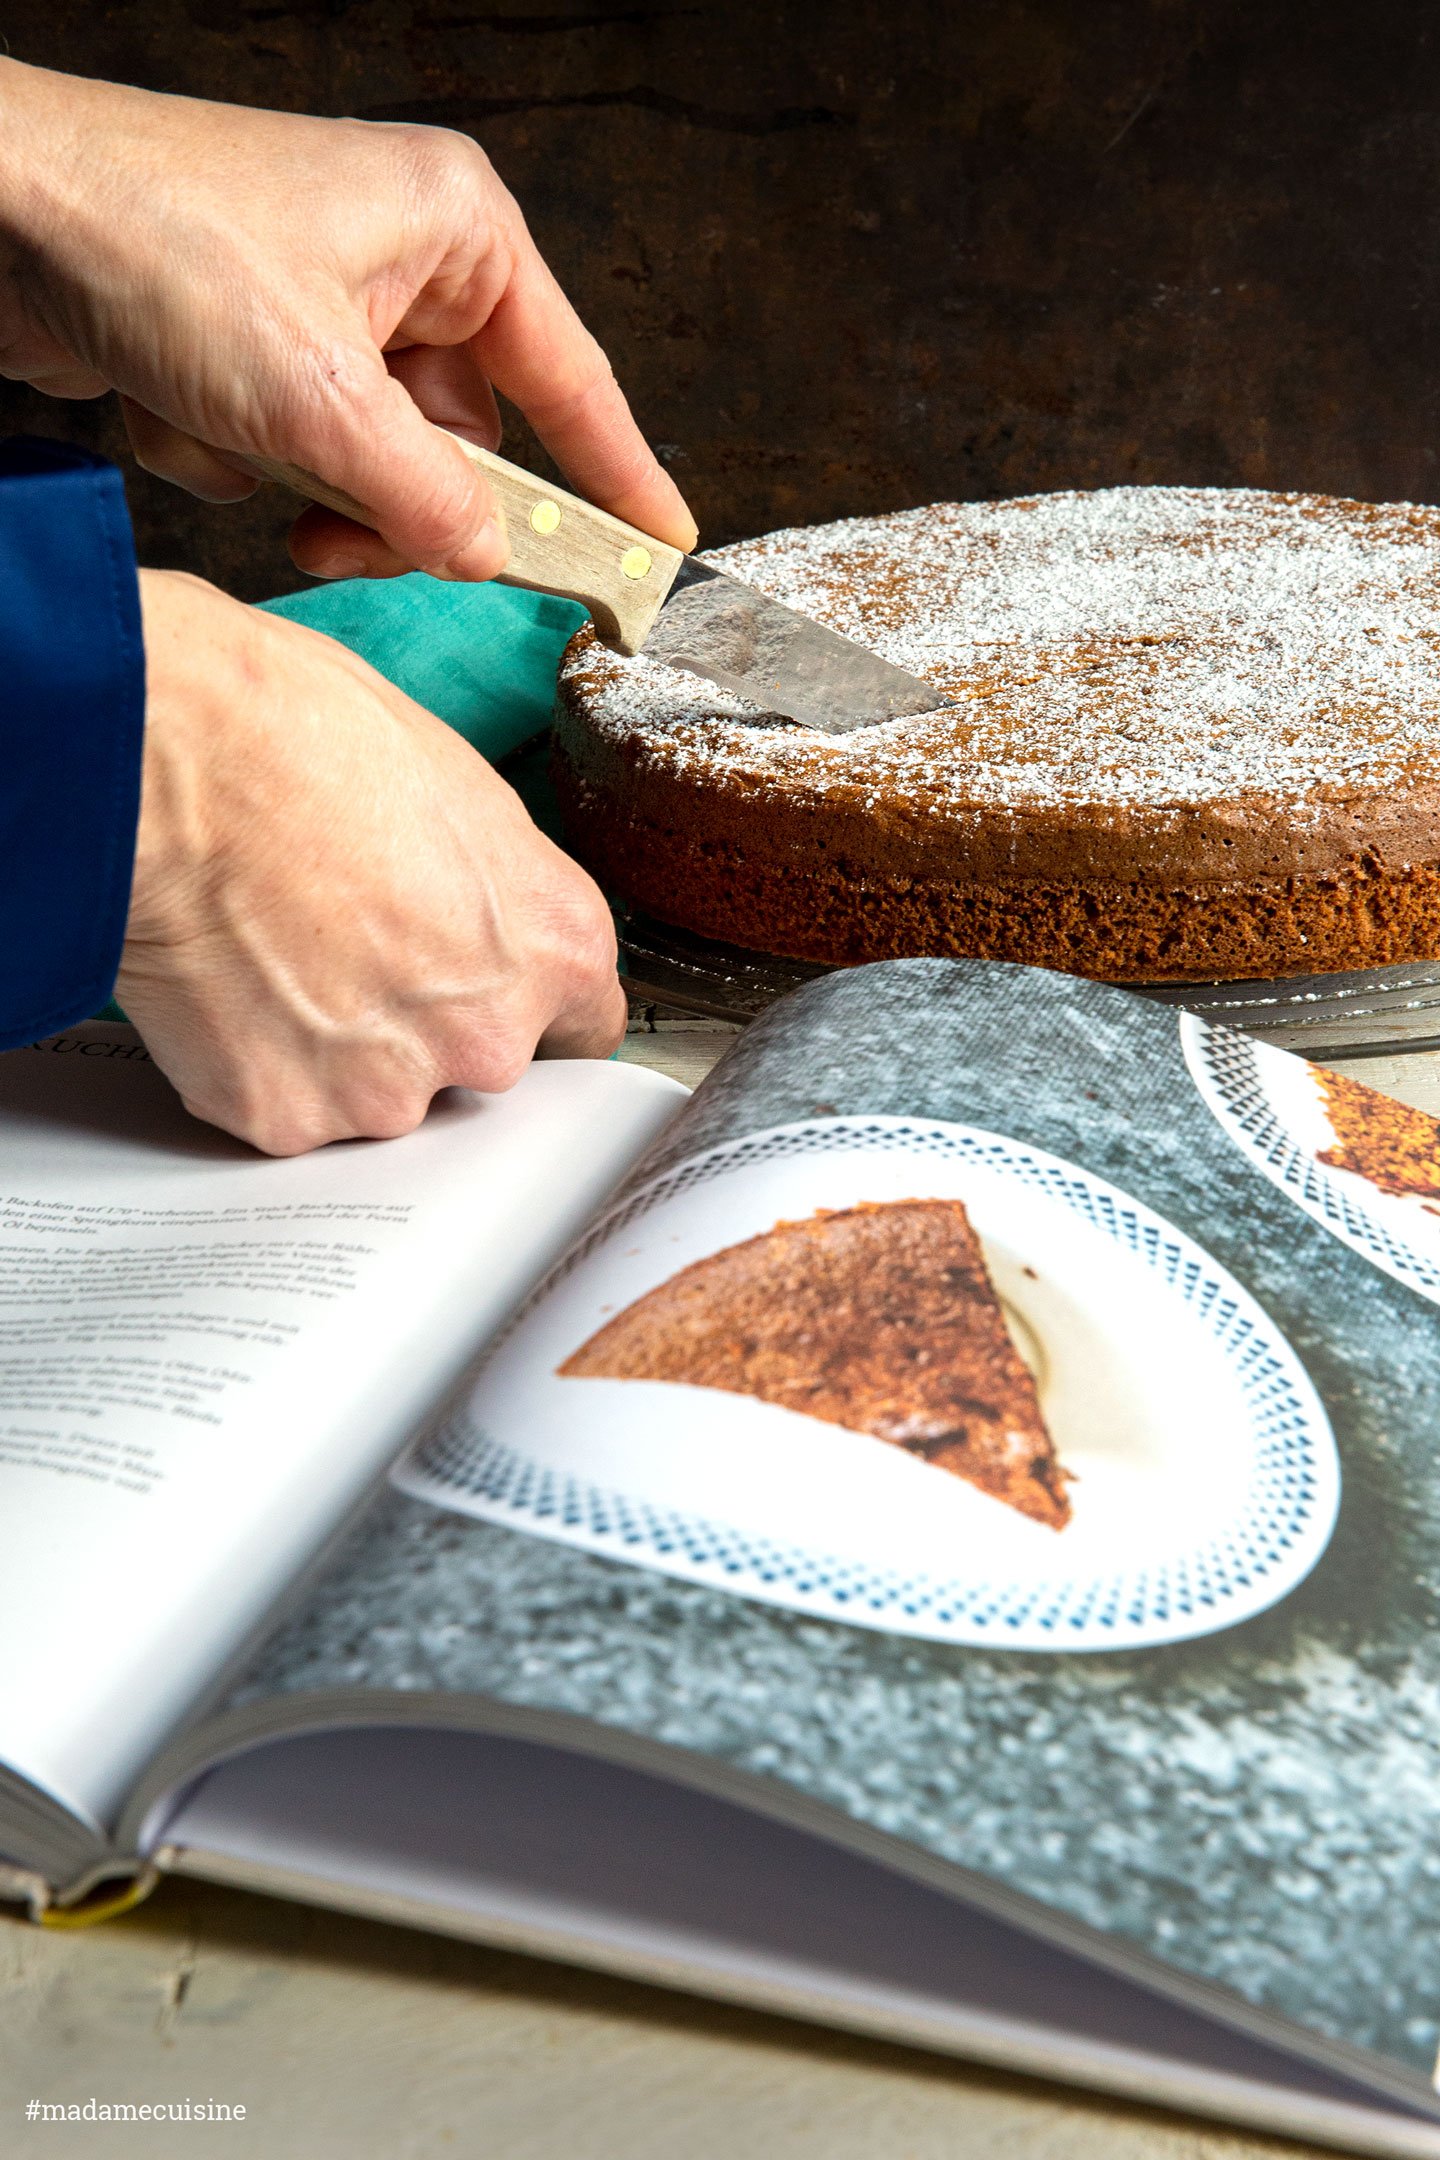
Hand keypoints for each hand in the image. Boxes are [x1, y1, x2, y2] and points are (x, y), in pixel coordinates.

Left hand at [0, 60, 695, 579]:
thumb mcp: (317, 394)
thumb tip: (489, 558)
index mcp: (456, 231)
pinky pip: (292, 452)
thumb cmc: (154, 240)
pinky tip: (170, 403)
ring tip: (244, 456)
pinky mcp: (254, 348)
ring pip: (372, 465)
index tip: (662, 552)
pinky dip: (234, 456)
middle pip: (462, 447)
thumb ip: (425, 496)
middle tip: (354, 536)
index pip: (573, 381)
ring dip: (304, 485)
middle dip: (398, 502)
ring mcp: (326, 307)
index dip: (619, 478)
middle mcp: (403, 262)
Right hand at [119, 571, 626, 1154]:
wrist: (167, 764)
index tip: (486, 997)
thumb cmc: (300, 739)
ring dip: (336, 1051)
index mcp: (554, 946)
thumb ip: (493, 890)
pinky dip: (256, 1065)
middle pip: (474, 1065)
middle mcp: (487, 1036)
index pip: (581, 1027)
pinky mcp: (286, 1119)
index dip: (524, 1006)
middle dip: (422, 1024)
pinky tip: (228, 987)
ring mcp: (385, 1090)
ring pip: (376, 1094)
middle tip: (346, 947)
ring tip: (274, 955)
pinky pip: (283, 1107)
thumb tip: (477, 918)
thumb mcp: (455, 791)